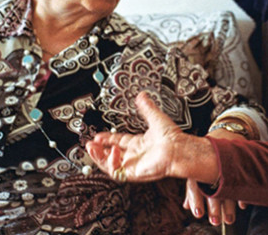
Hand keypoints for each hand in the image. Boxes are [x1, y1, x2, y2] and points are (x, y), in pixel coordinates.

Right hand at [85, 91, 217, 182]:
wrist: (177, 149)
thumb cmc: (171, 137)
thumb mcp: (155, 118)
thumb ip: (146, 107)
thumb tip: (142, 95)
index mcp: (139, 144)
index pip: (119, 142)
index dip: (107, 139)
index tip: (98, 135)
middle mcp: (135, 155)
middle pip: (111, 155)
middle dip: (98, 150)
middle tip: (89, 144)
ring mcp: (134, 164)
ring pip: (110, 164)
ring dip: (98, 157)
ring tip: (91, 148)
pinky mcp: (133, 173)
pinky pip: (116, 171)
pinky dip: (111, 162)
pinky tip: (111, 151)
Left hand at [182, 128, 248, 225]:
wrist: (227, 132)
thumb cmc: (209, 152)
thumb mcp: (198, 166)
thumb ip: (192, 187)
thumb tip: (185, 206)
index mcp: (199, 165)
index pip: (196, 184)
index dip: (196, 200)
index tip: (198, 214)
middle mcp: (212, 165)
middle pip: (212, 187)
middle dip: (214, 206)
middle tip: (215, 221)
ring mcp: (227, 164)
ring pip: (227, 186)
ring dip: (228, 206)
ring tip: (229, 220)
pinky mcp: (240, 162)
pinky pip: (242, 179)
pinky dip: (242, 194)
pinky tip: (242, 206)